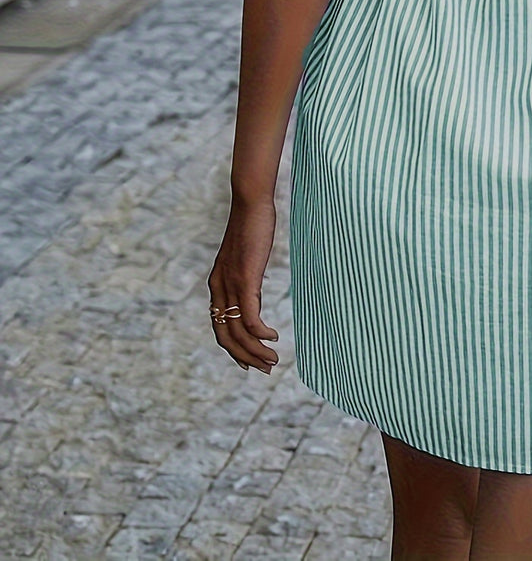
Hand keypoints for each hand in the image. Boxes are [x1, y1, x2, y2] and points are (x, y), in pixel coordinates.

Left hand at [208, 196, 279, 372]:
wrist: (250, 203)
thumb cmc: (251, 226)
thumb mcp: (246, 259)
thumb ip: (246, 279)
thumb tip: (255, 293)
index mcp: (217, 285)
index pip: (220, 329)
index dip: (234, 350)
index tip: (250, 362)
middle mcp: (219, 289)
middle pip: (227, 337)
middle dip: (245, 358)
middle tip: (265, 369)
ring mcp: (231, 285)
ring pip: (239, 332)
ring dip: (256, 351)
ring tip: (273, 360)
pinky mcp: (245, 280)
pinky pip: (250, 317)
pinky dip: (261, 333)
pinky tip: (273, 337)